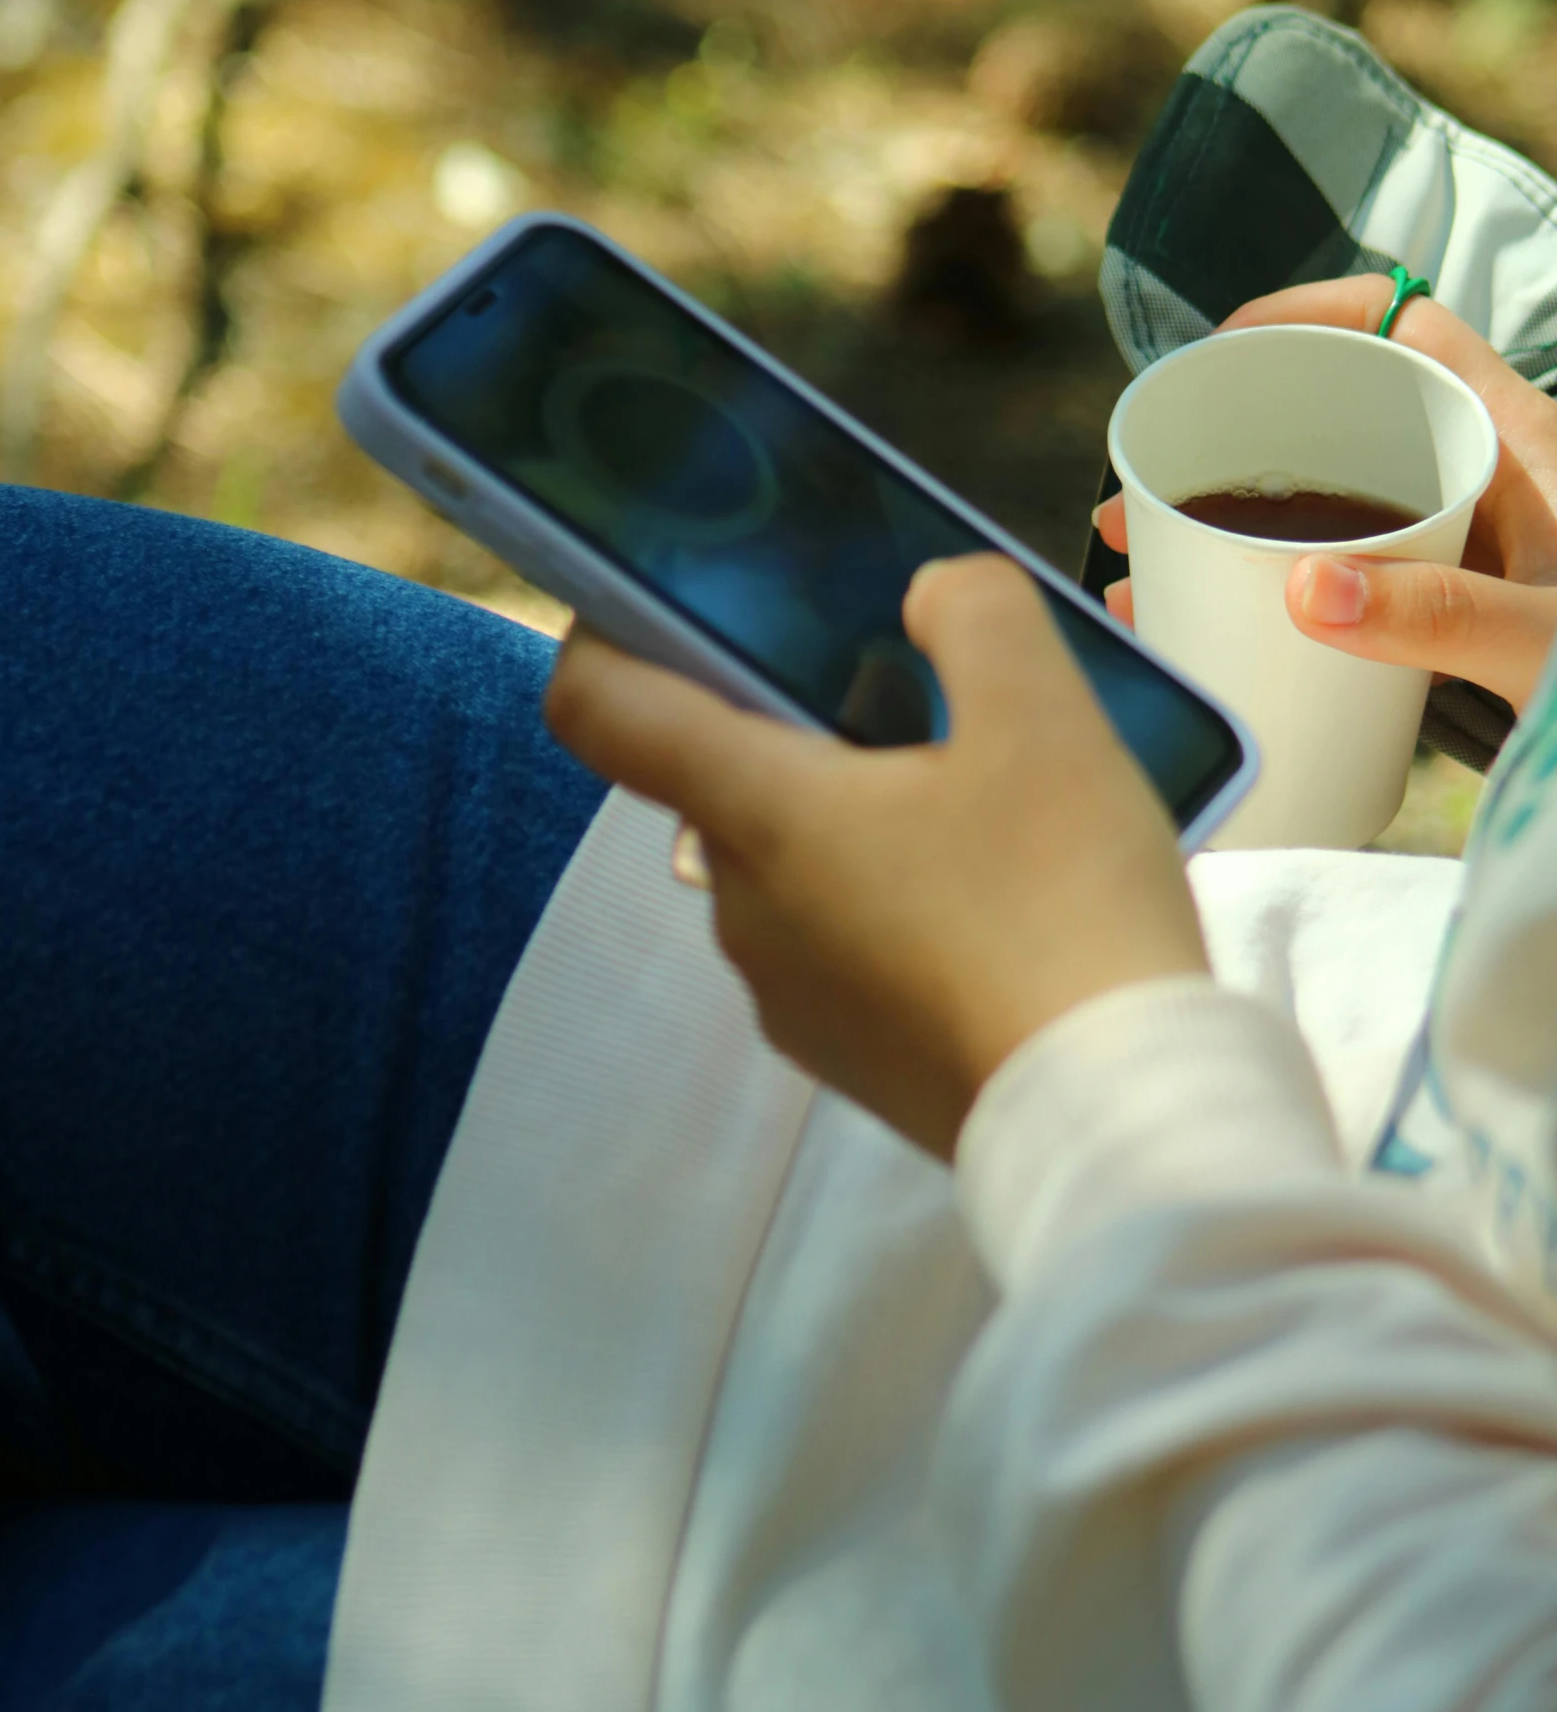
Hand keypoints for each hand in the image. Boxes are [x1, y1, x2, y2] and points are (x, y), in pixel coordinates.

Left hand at [545, 555, 1205, 1161]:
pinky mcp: (843, 1057)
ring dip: (858, 821)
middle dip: (801, 730)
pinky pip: (837, 946)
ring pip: (789, 865)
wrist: (1114, 1117)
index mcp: (756, 811)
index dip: (607, 635)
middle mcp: (741, 907)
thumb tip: (928, 594)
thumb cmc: (1063, 902)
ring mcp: (786, 994)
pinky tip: (998, 906)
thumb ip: (974, 613)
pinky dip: (891, 907)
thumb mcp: (1043, 717)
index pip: (597, 707)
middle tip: (921, 705)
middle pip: (720, 780)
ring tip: (988, 811)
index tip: (666, 600)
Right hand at [1093, 277, 1556, 712]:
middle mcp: (1478, 480)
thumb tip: (1308, 589)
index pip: (1403, 322)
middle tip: (1138, 488)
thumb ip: (1443, 614)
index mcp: (1516, 441)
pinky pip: (1341, 583)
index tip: (1227, 346)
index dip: (1310, 310)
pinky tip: (1204, 629)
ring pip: (1326, 507)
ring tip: (1138, 564)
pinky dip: (1264, 596)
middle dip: (1227, 445)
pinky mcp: (1445, 614)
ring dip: (1228, 531)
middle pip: (1337, 417)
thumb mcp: (1552, 640)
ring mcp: (1459, 549)